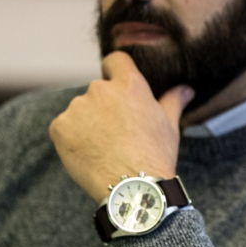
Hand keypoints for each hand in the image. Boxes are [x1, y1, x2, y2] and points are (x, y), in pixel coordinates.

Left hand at [49, 52, 192, 202]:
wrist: (132, 186)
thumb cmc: (155, 155)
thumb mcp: (170, 126)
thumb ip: (173, 101)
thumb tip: (186, 89)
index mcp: (130, 85)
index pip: (115, 60)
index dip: (116, 70)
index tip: (118, 85)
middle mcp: (100, 90)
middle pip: (98, 90)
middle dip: (105, 106)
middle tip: (118, 132)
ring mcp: (77, 108)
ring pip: (81, 110)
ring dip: (88, 122)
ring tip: (104, 147)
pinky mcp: (59, 126)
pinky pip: (65, 126)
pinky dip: (73, 137)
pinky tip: (89, 152)